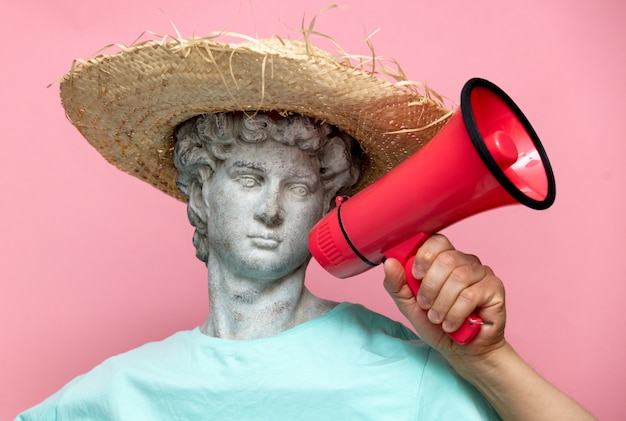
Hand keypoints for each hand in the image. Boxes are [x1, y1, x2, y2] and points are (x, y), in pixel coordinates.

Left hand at [383, 234, 505, 357]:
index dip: (424, 256)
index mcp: (445, 259)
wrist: (463, 352)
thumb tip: (389, 262)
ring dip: (442, 304)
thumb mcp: (410, 306)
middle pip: (446, 259)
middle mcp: (465, 262)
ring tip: (438, 319)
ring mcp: (482, 273)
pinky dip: (456, 313)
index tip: (416, 276)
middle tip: (426, 306)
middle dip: (430, 287)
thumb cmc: (438, 325)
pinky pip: (471, 295)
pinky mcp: (495, 289)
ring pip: (459, 278)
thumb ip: (397, 285)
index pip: (437, 241)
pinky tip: (452, 324)